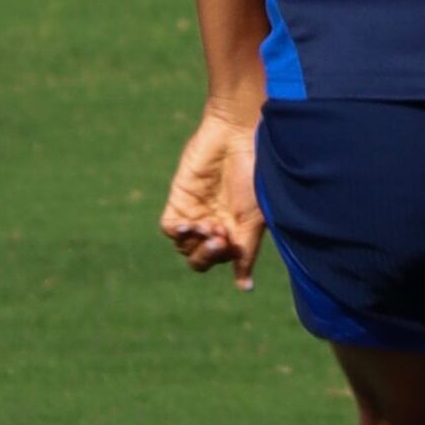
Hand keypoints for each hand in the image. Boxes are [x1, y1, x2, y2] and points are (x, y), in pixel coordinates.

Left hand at [161, 107, 263, 286]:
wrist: (238, 136)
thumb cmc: (255, 175)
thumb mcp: (255, 218)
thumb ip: (246, 252)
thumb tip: (244, 288)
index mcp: (238, 230)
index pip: (225, 260)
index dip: (227, 262)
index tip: (234, 255)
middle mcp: (217, 224)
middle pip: (201, 258)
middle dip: (209, 254)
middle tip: (220, 237)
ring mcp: (197, 212)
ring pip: (185, 246)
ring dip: (196, 243)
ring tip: (210, 225)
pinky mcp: (180, 199)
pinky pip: (170, 228)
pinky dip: (177, 232)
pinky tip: (188, 226)